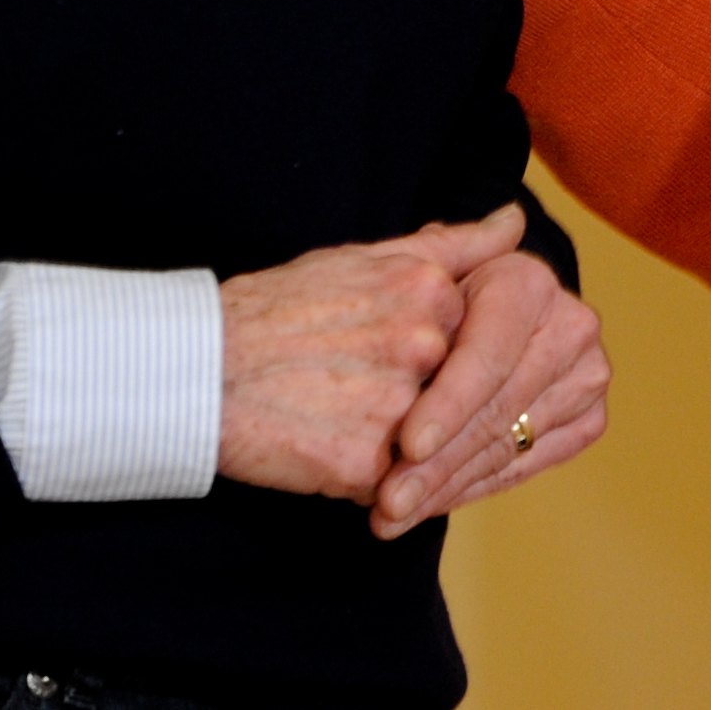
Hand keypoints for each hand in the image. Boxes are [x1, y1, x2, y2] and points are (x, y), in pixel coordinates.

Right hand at [215, 206, 526, 500]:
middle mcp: (425, 345)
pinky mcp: (368, 468)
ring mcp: (400, 408)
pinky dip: (369, 481)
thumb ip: (451, 245)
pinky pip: (396, 488)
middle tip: (357, 392)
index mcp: (429, 291)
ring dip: (401, 446)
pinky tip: (325, 450)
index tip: (387, 357)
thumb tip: (514, 222)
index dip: (437, 360)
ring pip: (432, 445)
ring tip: (339, 420)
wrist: (196, 369)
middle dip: (422, 405)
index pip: (476, 340)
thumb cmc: (276, 312)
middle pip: (457, 394)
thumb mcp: (364, 258)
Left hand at [368, 243, 609, 535]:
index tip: (406, 445)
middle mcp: (573, 325)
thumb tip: (510, 219)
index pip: (487, 354)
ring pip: (507, 445)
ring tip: (390, 517)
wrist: (456, 331)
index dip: (448, 402)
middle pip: (497, 408)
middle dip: (437, 462)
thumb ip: (449, 248)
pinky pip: (525, 467)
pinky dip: (471, 491)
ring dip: (446, 488)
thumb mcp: (417, 271)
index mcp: (531, 282)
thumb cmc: (423, 299)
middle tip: (385, 502)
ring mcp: (587, 376)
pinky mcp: (587, 420)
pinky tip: (427, 507)